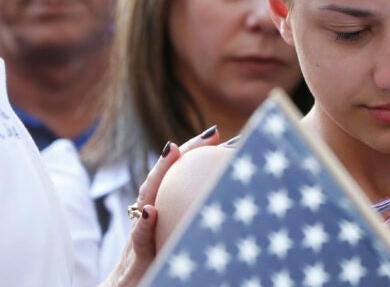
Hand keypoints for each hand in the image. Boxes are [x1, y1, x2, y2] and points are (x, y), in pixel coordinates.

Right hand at [98, 128, 220, 286]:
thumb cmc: (155, 280)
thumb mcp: (180, 252)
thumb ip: (198, 231)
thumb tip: (238, 212)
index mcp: (161, 222)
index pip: (176, 182)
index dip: (194, 157)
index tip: (218, 136)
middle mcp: (148, 225)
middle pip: (163, 180)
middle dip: (184, 153)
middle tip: (210, 132)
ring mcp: (139, 242)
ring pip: (145, 201)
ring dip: (158, 175)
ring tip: (172, 150)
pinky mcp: (135, 266)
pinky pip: (138, 245)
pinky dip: (143, 228)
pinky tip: (150, 214)